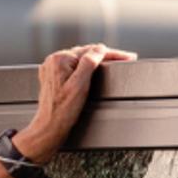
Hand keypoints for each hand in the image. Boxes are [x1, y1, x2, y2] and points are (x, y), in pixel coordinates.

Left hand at [17, 42, 130, 163]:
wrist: (49, 127)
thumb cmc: (63, 111)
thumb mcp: (80, 85)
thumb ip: (89, 63)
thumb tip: (100, 49)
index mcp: (59, 60)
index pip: (91, 51)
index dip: (111, 54)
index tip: (127, 56)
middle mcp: (53, 61)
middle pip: (85, 53)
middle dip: (105, 56)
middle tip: (124, 58)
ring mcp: (51, 69)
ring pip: (79, 60)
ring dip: (96, 60)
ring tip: (113, 61)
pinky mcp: (52, 77)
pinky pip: (72, 67)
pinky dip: (84, 68)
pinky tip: (94, 70)